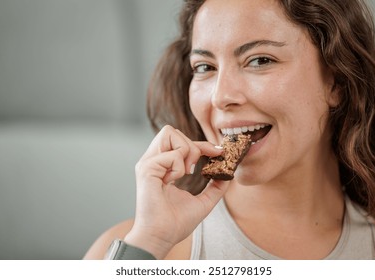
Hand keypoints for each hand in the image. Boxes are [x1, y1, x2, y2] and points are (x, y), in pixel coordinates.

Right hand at [124, 125, 227, 258]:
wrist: (162, 237)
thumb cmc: (176, 223)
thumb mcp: (202, 201)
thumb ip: (215, 187)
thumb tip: (228, 175)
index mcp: (163, 167)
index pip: (181, 142)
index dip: (202, 144)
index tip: (218, 152)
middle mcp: (153, 161)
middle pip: (173, 131)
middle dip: (193, 146)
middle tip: (194, 169)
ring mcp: (148, 163)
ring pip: (169, 133)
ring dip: (186, 152)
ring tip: (185, 173)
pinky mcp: (146, 168)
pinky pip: (172, 154)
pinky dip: (179, 167)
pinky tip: (173, 182)